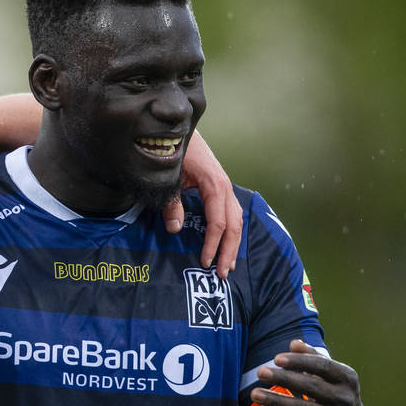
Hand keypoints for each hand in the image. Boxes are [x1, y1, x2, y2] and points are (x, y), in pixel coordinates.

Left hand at [171, 131, 242, 277]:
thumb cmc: (174, 152)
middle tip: (222, 274)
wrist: (180, 131)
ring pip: (237, 220)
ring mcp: (225, 187)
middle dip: (229, 250)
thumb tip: (174, 229)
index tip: (205, 262)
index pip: (218, 222)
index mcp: (214, 184)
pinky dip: (231, 231)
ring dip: (233, 244)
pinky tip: (227, 244)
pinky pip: (231, 213)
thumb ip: (171, 202)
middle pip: (234, 224)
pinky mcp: (221, 188)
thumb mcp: (169, 177)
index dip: (213, 244)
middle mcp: (225, 187)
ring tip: (228, 265)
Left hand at [250, 340, 367, 405]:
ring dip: (277, 400)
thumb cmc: (333, 392)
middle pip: (312, 386)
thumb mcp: (330, 374)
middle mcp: (344, 399)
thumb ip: (312, 357)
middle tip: (260, 372)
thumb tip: (294, 343)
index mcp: (347, 378)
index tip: (277, 359)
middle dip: (284, 378)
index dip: (300, 361)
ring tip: (254, 394)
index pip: (323, 366)